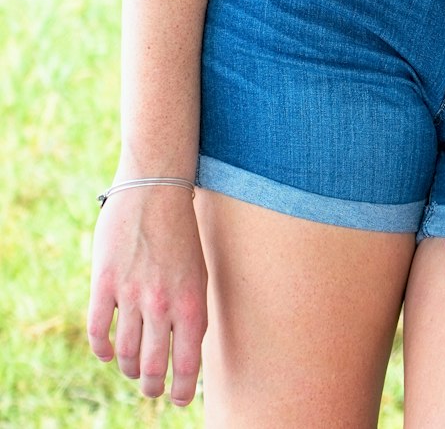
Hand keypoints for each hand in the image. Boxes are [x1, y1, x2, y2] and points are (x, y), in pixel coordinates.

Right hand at [87, 186, 207, 404]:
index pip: (186, 364)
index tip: (178, 399)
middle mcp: (162, 304)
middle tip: (153, 389)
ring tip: (134, 369)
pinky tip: (107, 352)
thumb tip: (185, 353)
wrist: (156, 191)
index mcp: (192, 303)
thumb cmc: (182, 234)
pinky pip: (99, 331)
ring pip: (126, 354)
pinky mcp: (105, 283)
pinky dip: (102, 350)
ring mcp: (131, 295)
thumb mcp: (198, 274)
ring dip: (130, 368)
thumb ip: (191, 312)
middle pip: (153, 368)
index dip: (181, 390)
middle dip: (153, 386)